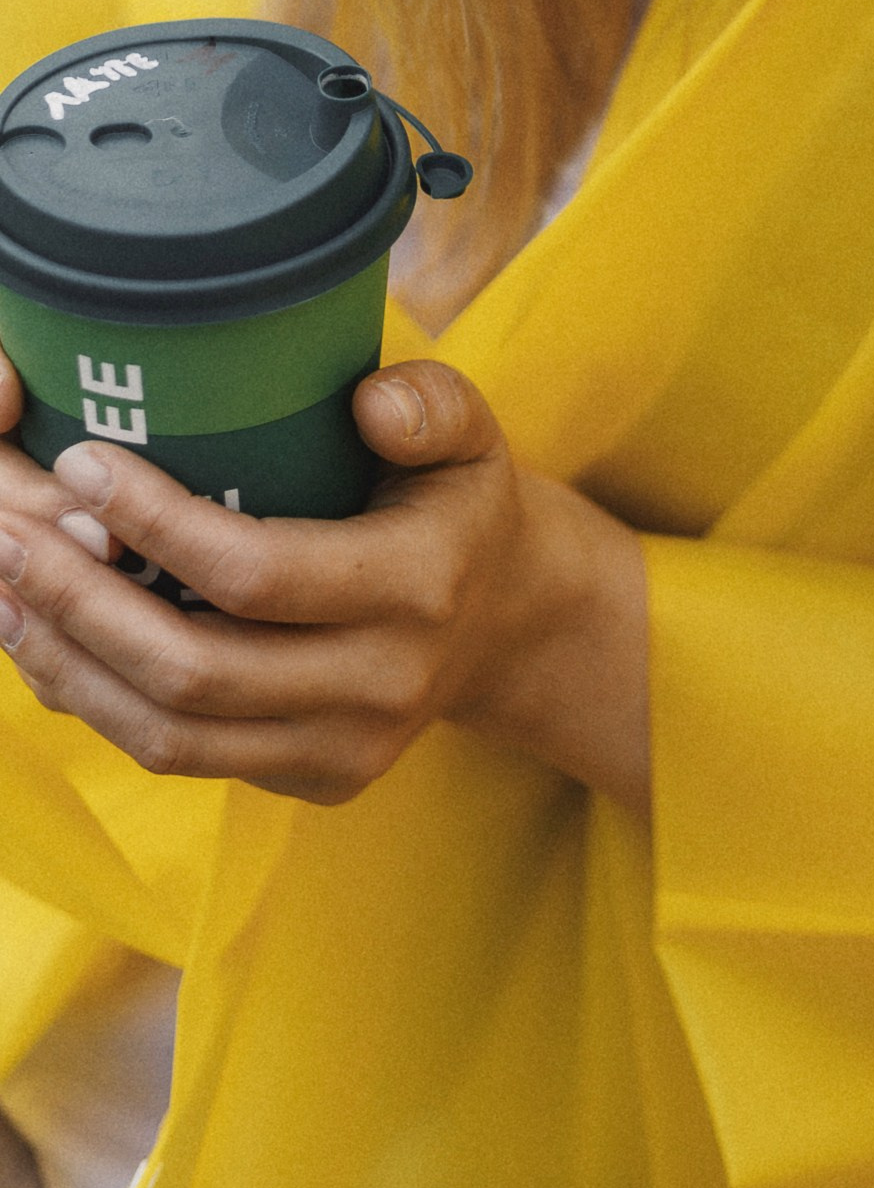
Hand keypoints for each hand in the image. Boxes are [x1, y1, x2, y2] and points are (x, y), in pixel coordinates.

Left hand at [0, 350, 648, 813]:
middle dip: (81, 603)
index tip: (82, 460)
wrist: (509, 620)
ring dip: (69, 663)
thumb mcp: (470, 430)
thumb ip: (430, 403)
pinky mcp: (311, 785)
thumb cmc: (459, 501)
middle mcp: (381, 686)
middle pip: (195, 671)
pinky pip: (180, 757)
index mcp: (418, 587)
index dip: (158, 526)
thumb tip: (367, 405)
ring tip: (2, 587)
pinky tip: (47, 638)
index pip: (259, 573)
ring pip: (169, 734)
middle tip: (7, 531)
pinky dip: (99, 700)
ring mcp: (343, 752)